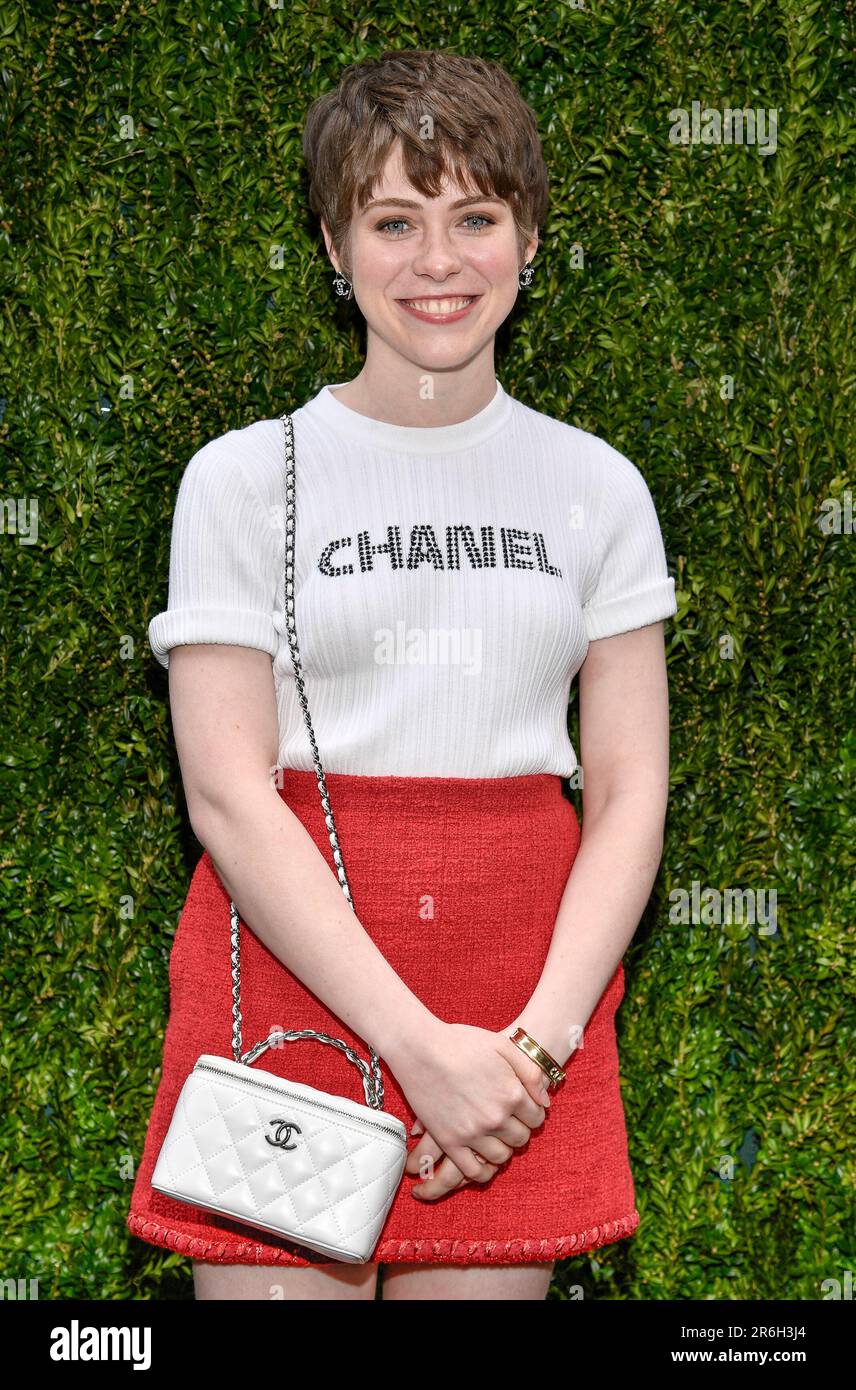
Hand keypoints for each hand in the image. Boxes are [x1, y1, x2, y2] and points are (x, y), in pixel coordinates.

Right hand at [392, 1020, 552, 1201]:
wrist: (419, 1048)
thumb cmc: (460, 1042)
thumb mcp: (502, 1045)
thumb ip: (529, 1072)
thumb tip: (545, 1101)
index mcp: (511, 1093)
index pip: (536, 1118)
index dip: (532, 1114)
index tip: (523, 1110)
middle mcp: (495, 1117)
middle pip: (520, 1139)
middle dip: (518, 1130)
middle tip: (508, 1121)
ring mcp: (472, 1132)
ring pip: (500, 1157)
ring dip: (501, 1149)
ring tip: (494, 1137)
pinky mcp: (449, 1141)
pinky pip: (473, 1170)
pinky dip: (482, 1171)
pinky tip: (481, 1159)